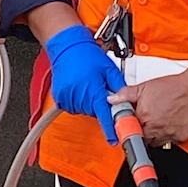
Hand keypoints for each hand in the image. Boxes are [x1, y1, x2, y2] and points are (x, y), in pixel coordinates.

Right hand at [45, 24, 123, 143]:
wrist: (67, 46)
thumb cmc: (87, 54)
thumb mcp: (109, 69)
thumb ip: (119, 87)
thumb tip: (127, 101)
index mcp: (93, 90)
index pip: (104, 115)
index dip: (110, 129)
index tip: (113, 140)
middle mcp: (79, 96)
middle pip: (95, 112)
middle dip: (100, 104)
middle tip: (98, 88)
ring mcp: (68, 98)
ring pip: (85, 110)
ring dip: (89, 102)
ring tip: (87, 84)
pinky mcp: (60, 98)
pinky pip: (74, 106)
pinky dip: (78, 100)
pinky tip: (79, 87)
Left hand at [115, 74, 187, 147]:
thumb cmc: (174, 87)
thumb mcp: (145, 87)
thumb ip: (126, 94)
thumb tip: (112, 98)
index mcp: (144, 117)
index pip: (130, 131)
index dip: (130, 129)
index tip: (131, 128)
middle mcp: (155, 128)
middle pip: (143, 139)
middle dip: (143, 132)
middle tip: (149, 121)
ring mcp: (169, 135)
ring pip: (157, 142)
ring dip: (156, 135)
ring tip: (161, 121)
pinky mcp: (182, 138)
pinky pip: (173, 142)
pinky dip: (171, 136)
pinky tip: (172, 124)